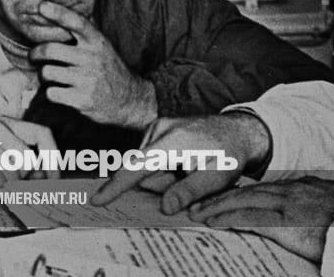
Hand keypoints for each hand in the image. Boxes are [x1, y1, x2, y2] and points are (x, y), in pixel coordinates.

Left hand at [30, 1, 156, 128]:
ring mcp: (87, 79)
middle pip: (50, 49)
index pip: (77, 22)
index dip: (58, 13)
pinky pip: (51, 93)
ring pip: (47, 72)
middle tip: (34, 56)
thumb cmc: (110, 70)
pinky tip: (60, 92)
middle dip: (35, 53)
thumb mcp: (103, 48)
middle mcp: (92, 58)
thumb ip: (85, 34)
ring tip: (51, 77)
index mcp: (97, 42)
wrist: (130, 99)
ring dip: (44, 75)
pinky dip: (51, 93)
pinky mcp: (82, 99)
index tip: (42, 6)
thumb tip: (58, 15)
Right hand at [92, 113, 270, 213]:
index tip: (97, 199)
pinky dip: (163, 168)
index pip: (139, 166)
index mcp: (175, 140)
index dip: (117, 186)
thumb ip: (192, 192)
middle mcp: (160, 129)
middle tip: (189, 178)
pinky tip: (182, 163)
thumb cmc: (229, 154)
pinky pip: (149, 160)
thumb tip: (166, 207)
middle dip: (161, 185)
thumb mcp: (219, 177)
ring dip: (163, 177)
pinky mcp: (154, 130)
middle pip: (143, 172)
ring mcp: (156, 127)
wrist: (235, 131)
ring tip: (188, 168)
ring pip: (145, 168)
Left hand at [189, 177, 333, 261]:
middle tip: (197, 203)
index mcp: (304, 188)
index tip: (223, 198)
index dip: (240, 194)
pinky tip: (214, 222)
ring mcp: (290, 205)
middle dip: (221, 197)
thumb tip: (305, 226)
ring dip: (217, 206)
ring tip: (197, 212)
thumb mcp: (333, 211)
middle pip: (248, 192)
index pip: (264, 190)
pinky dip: (230, 218)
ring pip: (244, 201)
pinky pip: (252, 218)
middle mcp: (293, 191)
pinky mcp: (289, 222)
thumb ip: (314, 215)